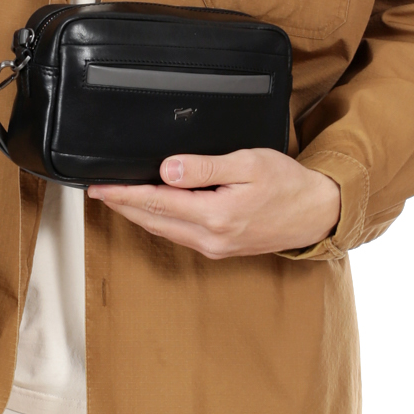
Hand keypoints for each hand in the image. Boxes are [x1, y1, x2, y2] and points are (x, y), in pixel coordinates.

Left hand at [85, 149, 340, 259]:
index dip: (123, 194)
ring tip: (117, 199)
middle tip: (97, 191)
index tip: (99, 186)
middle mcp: (210, 237)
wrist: (316, 214)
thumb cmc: (287, 184)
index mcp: (215, 215)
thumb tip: (167, 170)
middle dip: (122, 206)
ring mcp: (214, 247)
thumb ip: (205, 167)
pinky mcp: (219, 249)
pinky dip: (158, 222)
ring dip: (137, 215)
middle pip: (152, 221)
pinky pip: (178, 236)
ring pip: (163, 231)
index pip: (156, 203)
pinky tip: (151, 212)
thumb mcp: (248, 163)